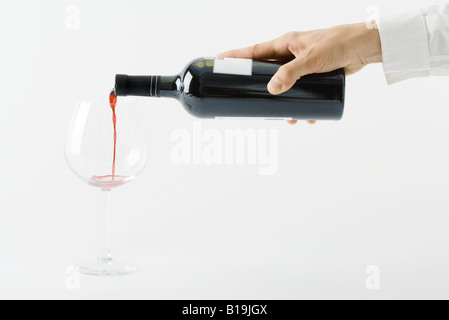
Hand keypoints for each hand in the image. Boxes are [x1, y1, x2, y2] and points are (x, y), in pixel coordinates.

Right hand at [217, 22, 381, 124]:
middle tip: (249, 99)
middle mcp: (290, 54)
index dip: (234, 57)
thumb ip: (291, 73)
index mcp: (285, 44)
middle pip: (266, 72)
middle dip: (258, 87)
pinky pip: (300, 91)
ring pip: (284, 85)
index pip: (253, 51)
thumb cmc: (338, 44)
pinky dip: (301, 104)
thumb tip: (272, 90)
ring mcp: (301, 65)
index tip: (217, 61)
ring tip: (286, 117)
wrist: (365, 47)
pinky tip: (305, 116)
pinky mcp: (313, 75)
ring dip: (283, 102)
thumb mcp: (311, 59)